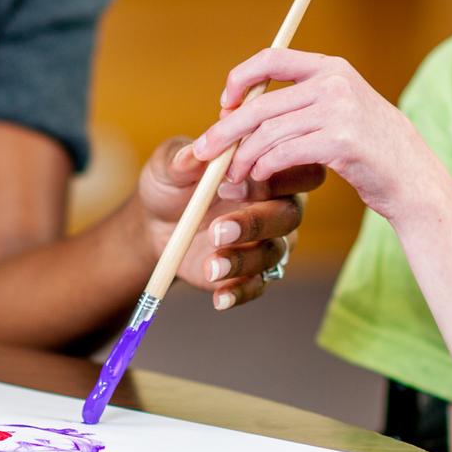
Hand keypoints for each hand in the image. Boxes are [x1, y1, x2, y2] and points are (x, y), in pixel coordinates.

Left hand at [130, 135, 321, 309]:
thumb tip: (192, 154)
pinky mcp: (252, 273)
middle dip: (256, 222)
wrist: (156, 223)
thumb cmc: (173, 182)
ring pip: (273, 253)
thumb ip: (181, 158)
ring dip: (243, 259)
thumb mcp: (169, 165)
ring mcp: (268, 242)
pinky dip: (240, 293)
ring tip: (210, 266)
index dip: (271, 176)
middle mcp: (277, 206)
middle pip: (289, 215)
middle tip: (218, 230)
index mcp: (268, 171)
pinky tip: (219, 297)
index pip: (294, 170)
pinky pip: (257, 286)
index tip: (227, 182)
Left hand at [190, 49, 451, 223]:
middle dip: (225, 130)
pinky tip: (259, 179)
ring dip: (242, 159)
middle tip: (203, 151)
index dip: (239, 79)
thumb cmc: (371, 150)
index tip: (224, 105)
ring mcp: (339, 111)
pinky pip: (284, 153)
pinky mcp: (340, 142)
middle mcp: (335, 82)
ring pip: (268, 133)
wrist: (414, 179)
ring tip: (232, 177)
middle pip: (260, 104)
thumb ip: (303, 101)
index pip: (271, 59)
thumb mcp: (342, 110)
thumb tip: (244, 107)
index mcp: (332, 67)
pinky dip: (264, 168)